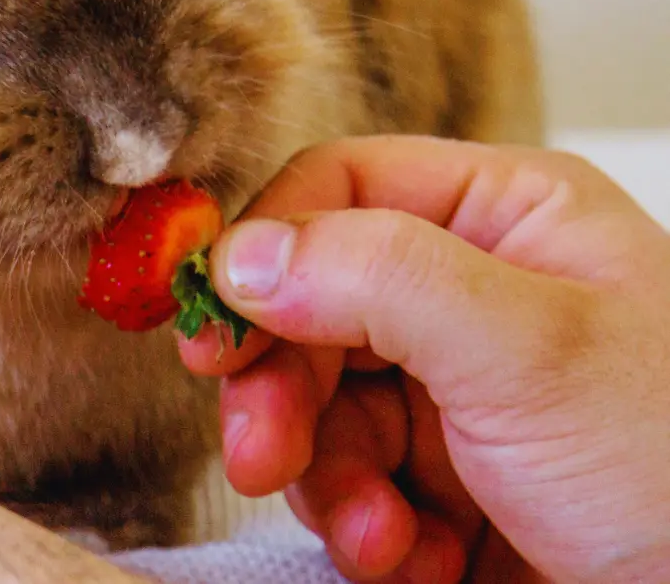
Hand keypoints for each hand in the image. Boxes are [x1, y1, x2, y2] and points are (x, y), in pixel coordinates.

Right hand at [178, 137, 669, 582]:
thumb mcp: (528, 350)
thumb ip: (375, 279)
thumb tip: (237, 254)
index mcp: (508, 218)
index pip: (336, 192)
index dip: (261, 254)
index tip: (212, 329)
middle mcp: (479, 294)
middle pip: (308, 310)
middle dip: (281, 394)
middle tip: (263, 457)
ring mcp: (463, 394)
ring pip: (317, 412)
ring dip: (327, 484)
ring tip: (377, 538)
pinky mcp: (453, 485)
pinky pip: (353, 492)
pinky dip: (366, 536)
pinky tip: (413, 563)